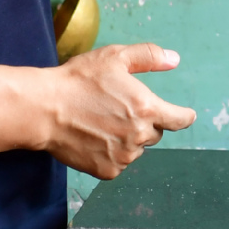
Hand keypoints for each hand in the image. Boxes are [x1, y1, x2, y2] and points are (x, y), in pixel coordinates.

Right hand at [43, 43, 197, 178]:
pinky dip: (111, 154)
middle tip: (119, 111)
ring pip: (136, 149)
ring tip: (101, 124)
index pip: (181, 120)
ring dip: (127, 139)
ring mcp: (123, 156)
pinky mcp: (107, 170)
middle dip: (144, 123)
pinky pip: (118, 163)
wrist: (44, 109)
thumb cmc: (79, 80)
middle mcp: (139, 136)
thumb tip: (175, 59)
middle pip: (155, 133)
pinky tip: (93, 139)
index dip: (183, 116)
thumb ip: (149, 57)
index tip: (185, 116)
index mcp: (147, 109)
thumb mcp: (115, 57)